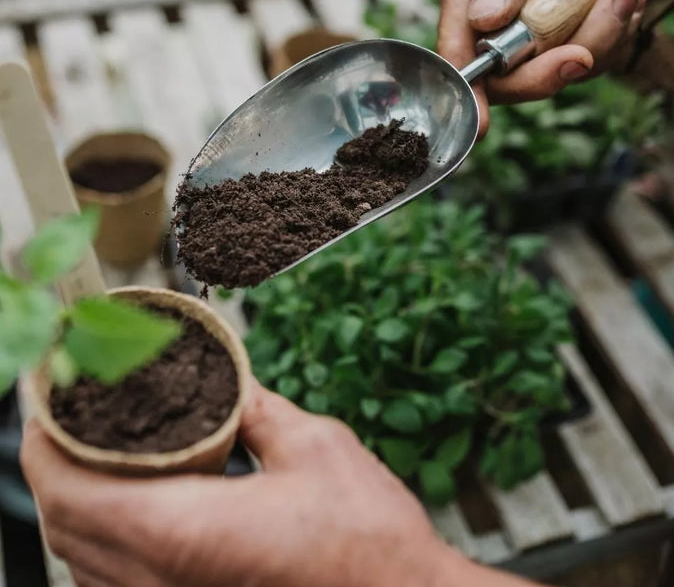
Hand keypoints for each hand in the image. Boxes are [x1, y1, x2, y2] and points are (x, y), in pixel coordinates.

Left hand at [21, 380, 539, 586]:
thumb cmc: (365, 539)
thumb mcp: (312, 445)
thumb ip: (257, 409)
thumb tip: (228, 384)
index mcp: (182, 531)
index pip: (68, 490)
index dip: (42, 440)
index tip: (44, 398)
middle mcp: (160, 580)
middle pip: (64, 523)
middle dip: (51, 461)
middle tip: (65, 409)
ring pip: (82, 556)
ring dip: (72, 497)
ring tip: (91, 445)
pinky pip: (114, 576)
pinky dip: (101, 531)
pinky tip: (130, 496)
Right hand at [437, 0, 646, 135]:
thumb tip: (484, 18)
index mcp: (465, 0)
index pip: (455, 54)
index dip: (467, 91)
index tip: (482, 121)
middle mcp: (487, 34)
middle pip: (502, 83)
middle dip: (544, 73)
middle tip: (582, 55)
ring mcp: (523, 53)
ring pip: (549, 78)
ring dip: (593, 40)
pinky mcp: (558, 60)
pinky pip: (583, 69)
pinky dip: (610, 38)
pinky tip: (618, 3)